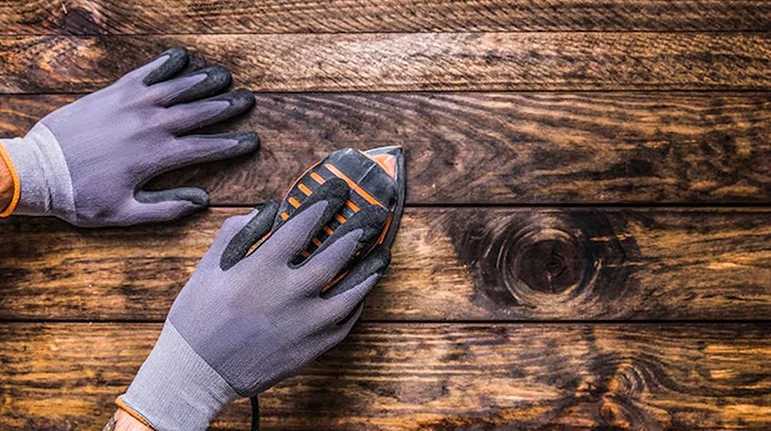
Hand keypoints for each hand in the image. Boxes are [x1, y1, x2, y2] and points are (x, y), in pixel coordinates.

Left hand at [0, 47, 257, 226]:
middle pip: (198, 112)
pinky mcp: (113, 93)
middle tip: (248, 99)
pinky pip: (146, 73)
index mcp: (156, 157)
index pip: (205, 147)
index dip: (232, 144)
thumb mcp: (124, 213)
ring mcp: (132, 105)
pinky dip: (166, 64)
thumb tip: (201, 202)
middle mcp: (150, 126)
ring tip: (225, 76)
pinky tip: (182, 57)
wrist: (38, 171)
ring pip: (177, 89)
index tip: (252, 140)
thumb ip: (165, 209)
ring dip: (203, 81)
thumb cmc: (80, 197)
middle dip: (227, 106)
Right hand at [118, 179, 390, 429]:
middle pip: (334, 256)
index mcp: (261, 270)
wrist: (196, 373)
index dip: (323, 206)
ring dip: (369, 271)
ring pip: (350, 293)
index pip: (301, 227)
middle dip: (356, 233)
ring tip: (382, 255)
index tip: (337, 193)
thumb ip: (235, 233)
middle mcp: (288, 294)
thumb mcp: (208, 268)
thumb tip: (264, 212)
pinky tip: (361, 293)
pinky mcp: (309, 349)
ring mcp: (303, 324)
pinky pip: (344, 324)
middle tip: (371, 218)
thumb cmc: (197, 317)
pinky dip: (356, 306)